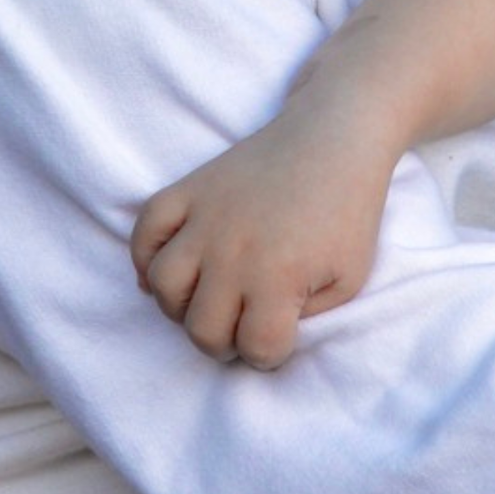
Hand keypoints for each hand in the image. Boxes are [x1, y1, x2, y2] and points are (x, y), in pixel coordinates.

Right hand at [129, 107, 395, 368]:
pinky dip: (144, 259)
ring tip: (207, 300)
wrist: (333, 139)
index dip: (269, 355)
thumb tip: (262, 330)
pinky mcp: (188, 190)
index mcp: (279, 277)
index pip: (256, 348)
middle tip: (242, 325)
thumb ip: (308, 317)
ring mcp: (205, 219)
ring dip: (181, 308)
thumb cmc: (348, 211)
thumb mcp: (350, 279)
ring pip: (163, 287)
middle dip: (224, 342)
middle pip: (202, 330)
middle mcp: (233, 253)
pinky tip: (164, 271)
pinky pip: (144, 232)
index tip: (279, 338)